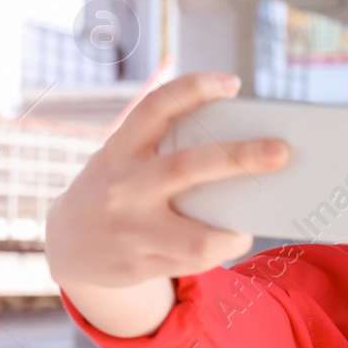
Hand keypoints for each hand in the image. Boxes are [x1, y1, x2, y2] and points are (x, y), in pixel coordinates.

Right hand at [44, 71, 291, 289]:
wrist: (67, 244)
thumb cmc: (115, 190)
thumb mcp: (124, 161)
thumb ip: (164, 155)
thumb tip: (240, 157)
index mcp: (120, 149)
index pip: (156, 107)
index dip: (194, 89)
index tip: (232, 83)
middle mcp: (123, 186)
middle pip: (189, 167)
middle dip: (240, 158)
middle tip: (281, 151)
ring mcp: (129, 229)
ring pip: (197, 236)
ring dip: (234, 231)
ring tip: (251, 222)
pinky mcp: (137, 264)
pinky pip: (192, 261)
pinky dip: (218, 250)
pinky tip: (227, 241)